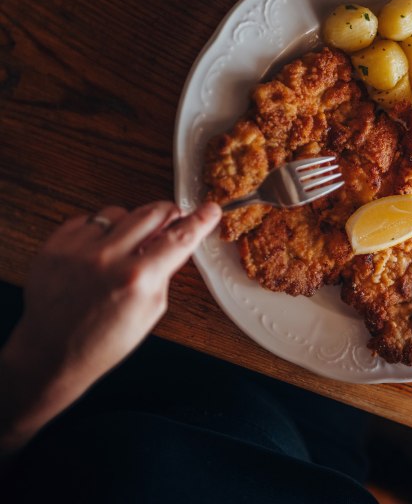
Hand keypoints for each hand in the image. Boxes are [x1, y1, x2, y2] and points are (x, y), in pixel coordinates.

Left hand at [0, 201, 220, 457]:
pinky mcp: (55, 245)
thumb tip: (176, 242)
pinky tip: (98, 253)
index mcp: (137, 279)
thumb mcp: (150, 310)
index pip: (180, 238)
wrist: (51, 352)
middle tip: (172, 220)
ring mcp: (77, 249)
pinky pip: (88, 220)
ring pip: (119, 212)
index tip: (210, 209)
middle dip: (168, 214)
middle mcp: (107, 258)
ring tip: (125, 248)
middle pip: (152, 213)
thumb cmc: (102, 341)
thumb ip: (164, 272)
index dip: (200, 221)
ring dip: (130, 224)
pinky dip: (99, 231)